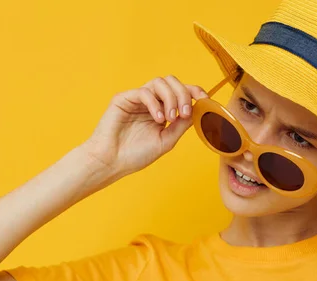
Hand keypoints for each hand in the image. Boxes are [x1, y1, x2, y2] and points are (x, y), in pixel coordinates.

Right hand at [82, 75, 208, 178]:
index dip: (195, 91)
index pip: (181, 92)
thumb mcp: (166, 141)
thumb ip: (181, 125)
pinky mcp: (124, 98)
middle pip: (172, 82)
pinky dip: (154, 103)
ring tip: (169, 118)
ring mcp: (137, 99)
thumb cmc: (135, 155)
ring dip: (170, 98)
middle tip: (185, 113)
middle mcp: (151, 102)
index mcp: (161, 110)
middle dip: (183, 94)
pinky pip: (144, 91)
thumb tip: (198, 110)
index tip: (205, 99)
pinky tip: (157, 119)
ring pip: (159, 82)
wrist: (111, 162)